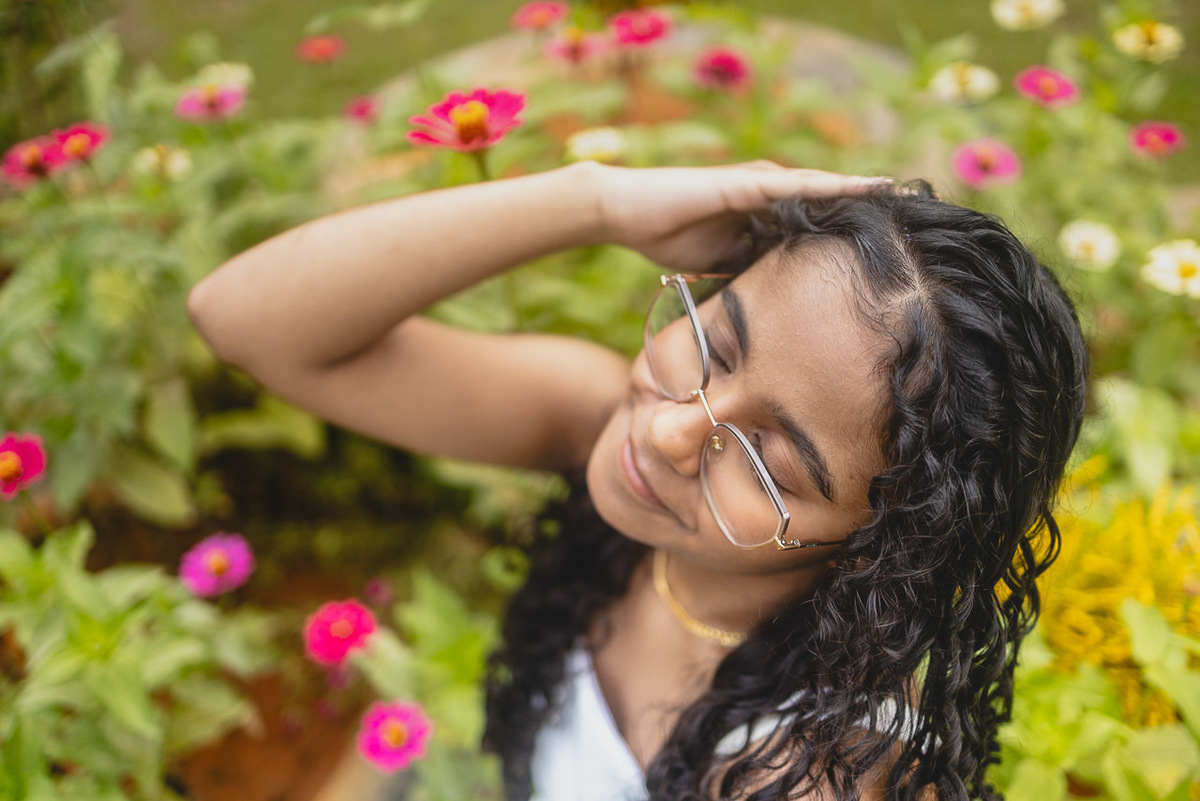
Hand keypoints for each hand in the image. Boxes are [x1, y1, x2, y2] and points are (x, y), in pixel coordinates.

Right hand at [589, 161, 889, 271]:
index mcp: (764, 216)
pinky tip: (864, 188)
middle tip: (918, 212)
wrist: (624, 213)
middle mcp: (768, 195)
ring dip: (862, 191)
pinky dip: (830, 188)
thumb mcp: (722, 266)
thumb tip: (780, 310)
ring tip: (904, 195)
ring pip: (821, 189)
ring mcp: (757, 186)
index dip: (854, 229)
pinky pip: (795, 187)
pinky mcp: (743, 185)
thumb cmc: (667, 238)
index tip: (894, 237)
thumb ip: (752, 274)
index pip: (819, 222)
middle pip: (829, 201)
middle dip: (870, 207)